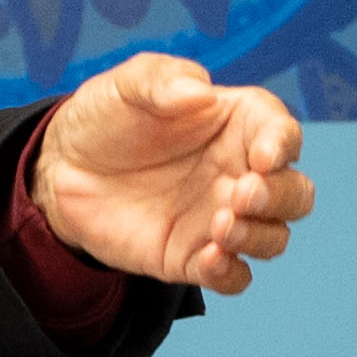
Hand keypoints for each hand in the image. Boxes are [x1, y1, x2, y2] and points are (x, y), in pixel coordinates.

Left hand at [30, 53, 313, 295]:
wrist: (61, 171)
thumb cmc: (105, 117)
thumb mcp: (126, 85)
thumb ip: (162, 80)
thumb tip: (200, 92)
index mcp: (236, 124)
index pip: (283, 133)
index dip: (283, 145)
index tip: (263, 155)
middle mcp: (239, 173)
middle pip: (295, 193)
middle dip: (282, 197)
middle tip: (240, 194)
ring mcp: (220, 218)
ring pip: (273, 238)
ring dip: (260, 236)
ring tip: (221, 227)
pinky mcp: (193, 257)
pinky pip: (234, 277)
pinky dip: (232, 274)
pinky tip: (208, 259)